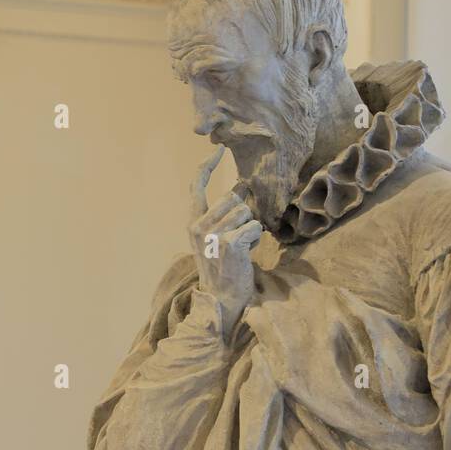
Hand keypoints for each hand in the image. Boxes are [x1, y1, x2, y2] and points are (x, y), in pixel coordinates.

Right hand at [189, 145, 261, 334]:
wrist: (223, 298)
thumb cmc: (223, 269)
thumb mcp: (216, 239)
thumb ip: (223, 214)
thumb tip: (241, 186)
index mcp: (194, 224)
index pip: (197, 188)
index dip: (207, 168)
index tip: (218, 151)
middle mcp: (199, 227)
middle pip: (232, 198)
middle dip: (243, 214)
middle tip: (240, 237)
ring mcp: (213, 235)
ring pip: (245, 211)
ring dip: (251, 228)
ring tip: (243, 246)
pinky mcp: (230, 244)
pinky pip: (254, 226)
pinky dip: (256, 238)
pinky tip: (248, 252)